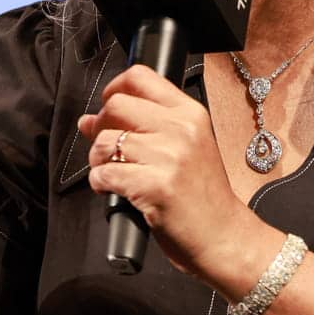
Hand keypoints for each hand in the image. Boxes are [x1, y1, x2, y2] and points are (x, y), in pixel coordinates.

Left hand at [80, 66, 268, 280]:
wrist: (223, 236)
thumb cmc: (203, 198)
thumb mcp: (186, 149)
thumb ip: (144, 128)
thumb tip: (90, 120)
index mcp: (190, 114)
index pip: (140, 77)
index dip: (113, 89)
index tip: (107, 107)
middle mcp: (181, 129)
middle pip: (116, 106)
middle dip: (100, 126)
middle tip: (106, 148)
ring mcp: (169, 157)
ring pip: (105, 141)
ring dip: (98, 160)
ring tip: (112, 173)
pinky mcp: (155, 186)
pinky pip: (105, 174)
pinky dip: (100, 183)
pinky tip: (114, 190)